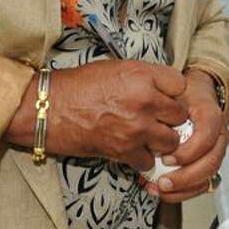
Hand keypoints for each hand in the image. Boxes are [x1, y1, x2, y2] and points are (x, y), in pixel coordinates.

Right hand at [21, 60, 189, 171]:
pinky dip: (143, 158)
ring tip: (148, 136)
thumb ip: (144, 77)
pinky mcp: (124, 150)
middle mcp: (144, 100)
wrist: (48, 109)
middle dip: (171, 118)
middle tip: (159, 119)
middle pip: (180, 115)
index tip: (167, 96)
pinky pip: (149, 160)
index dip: (174, 92)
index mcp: (142, 75)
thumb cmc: (77, 86)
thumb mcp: (115, 68)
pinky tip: (133, 150)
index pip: (181, 85)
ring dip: (162, 140)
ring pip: (171, 141)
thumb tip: (163, 88)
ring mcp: (136, 128)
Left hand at [144, 70, 228, 202]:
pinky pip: (202, 183)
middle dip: (186, 177)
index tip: (167, 158)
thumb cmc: (185, 96)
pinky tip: (165, 192)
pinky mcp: (209, 164)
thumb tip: (149, 126)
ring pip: (208, 177)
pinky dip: (184, 192)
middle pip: (211, 163)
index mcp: (212, 117)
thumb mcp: (174, 94)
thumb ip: (165, 108)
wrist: (196, 97)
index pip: (206, 138)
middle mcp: (219, 136)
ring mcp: (216, 152)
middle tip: (163, 181)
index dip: (188, 152)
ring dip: (184, 189)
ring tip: (160, 189)